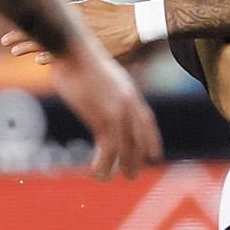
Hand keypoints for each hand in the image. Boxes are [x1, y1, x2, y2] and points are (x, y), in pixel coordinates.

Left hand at [2, 0, 140, 62]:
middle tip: (5, 40)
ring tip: (14, 50)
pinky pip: (68, 52)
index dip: (30, 22)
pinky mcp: (90, 45)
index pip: (47, 16)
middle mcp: (76, 21)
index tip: (14, 27)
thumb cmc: (120, 15)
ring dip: (31, 45)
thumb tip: (72, 9)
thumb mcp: (98, 6)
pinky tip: (39, 60)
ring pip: (51, 39)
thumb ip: (82, 9)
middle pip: (44, 27)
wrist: (139, 23)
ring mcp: (82, 33)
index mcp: (78, 10)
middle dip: (23, 33)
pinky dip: (52, 55)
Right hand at [46, 37, 163, 179]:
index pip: (147, 120)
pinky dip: (104, 163)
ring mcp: (118, 111)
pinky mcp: (103, 118)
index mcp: (130, 92)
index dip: (151, 139)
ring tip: (124, 178)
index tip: (155, 154)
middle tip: (136, 173)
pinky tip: (98, 174)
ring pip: (126, 146)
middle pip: (139, 136)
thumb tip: (97, 95)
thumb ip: (105, 89)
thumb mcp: (100, 75)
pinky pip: (108, 148)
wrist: (73, 51)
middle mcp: (129, 103)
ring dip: (125, 164)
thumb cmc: (79, 59)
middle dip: (139, 156)